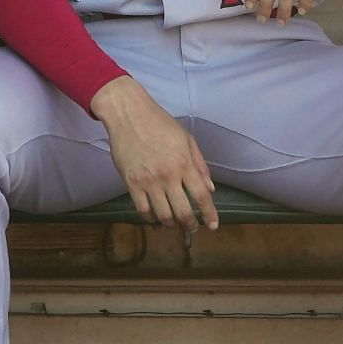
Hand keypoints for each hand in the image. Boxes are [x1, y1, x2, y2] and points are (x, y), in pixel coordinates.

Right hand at [90, 76, 218, 232]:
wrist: (128, 114)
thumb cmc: (160, 123)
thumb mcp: (186, 140)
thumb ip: (200, 165)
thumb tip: (210, 189)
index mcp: (184, 163)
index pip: (201, 196)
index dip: (210, 214)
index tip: (213, 225)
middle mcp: (168, 175)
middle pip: (183, 211)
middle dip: (190, 225)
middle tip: (192, 228)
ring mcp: (148, 181)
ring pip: (163, 215)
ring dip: (171, 224)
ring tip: (173, 223)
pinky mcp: (131, 183)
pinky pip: (142, 209)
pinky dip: (150, 218)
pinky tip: (154, 217)